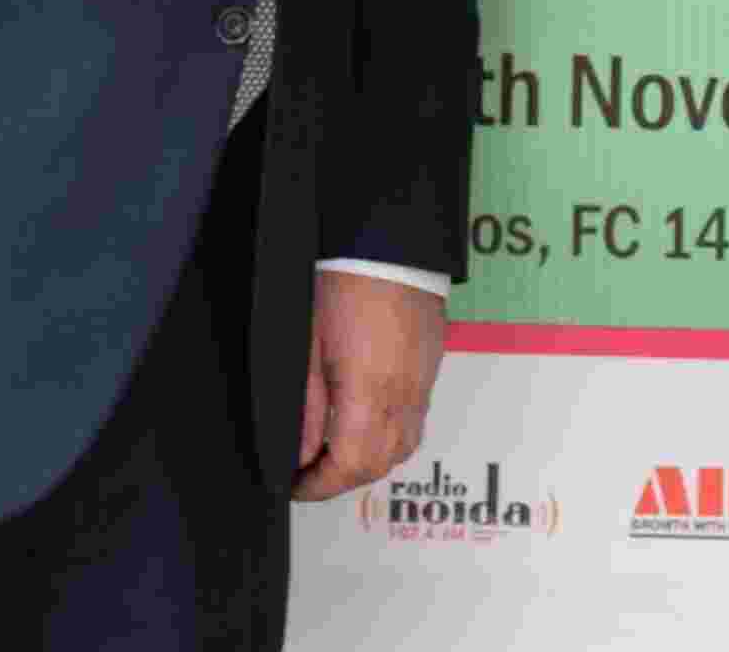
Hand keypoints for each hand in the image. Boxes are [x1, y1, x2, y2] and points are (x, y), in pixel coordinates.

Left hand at [293, 271, 446, 501]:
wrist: (390, 242)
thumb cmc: (343, 285)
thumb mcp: (308, 346)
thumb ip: (305, 406)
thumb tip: (299, 454)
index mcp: (369, 390)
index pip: (350, 465)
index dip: (319, 486)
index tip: (296, 485)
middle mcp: (404, 393)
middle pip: (380, 463)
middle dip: (343, 480)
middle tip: (310, 473)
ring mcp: (423, 379)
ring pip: (405, 446)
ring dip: (370, 460)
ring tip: (337, 451)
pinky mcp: (433, 363)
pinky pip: (417, 419)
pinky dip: (392, 435)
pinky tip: (367, 420)